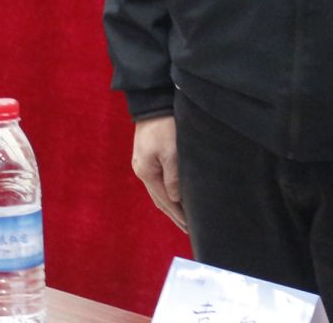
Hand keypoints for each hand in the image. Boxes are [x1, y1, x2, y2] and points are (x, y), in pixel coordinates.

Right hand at [131, 116, 185, 231]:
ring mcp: (142, 164)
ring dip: (171, 205)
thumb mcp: (172, 152)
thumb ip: (174, 177)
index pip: (165, 201)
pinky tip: (175, 196)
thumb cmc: (164, 126)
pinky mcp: (146, 156)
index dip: (178, 215)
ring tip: (184, 217)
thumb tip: (175, 199)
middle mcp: (142, 171)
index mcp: (147, 172)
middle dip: (174, 215)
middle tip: (189, 229)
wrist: (153, 103)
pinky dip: (167, 192)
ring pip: (158, 191)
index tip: (191, 228)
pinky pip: (158, 181)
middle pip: (159, 199)